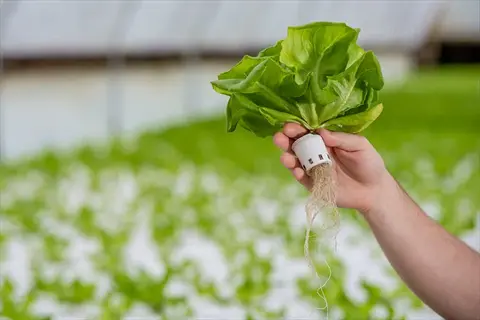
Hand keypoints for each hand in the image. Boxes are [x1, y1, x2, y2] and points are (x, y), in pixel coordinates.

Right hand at [273, 123, 392, 213]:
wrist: (374, 190)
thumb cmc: (369, 163)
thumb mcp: (360, 145)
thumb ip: (341, 139)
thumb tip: (320, 132)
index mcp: (324, 140)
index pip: (307, 131)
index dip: (297, 128)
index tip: (289, 127)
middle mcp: (315, 153)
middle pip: (295, 145)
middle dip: (285, 141)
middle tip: (279, 138)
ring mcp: (313, 169)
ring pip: (295, 161)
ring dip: (288, 158)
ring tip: (286, 157)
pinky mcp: (314, 184)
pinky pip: (302, 178)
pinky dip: (297, 174)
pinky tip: (296, 170)